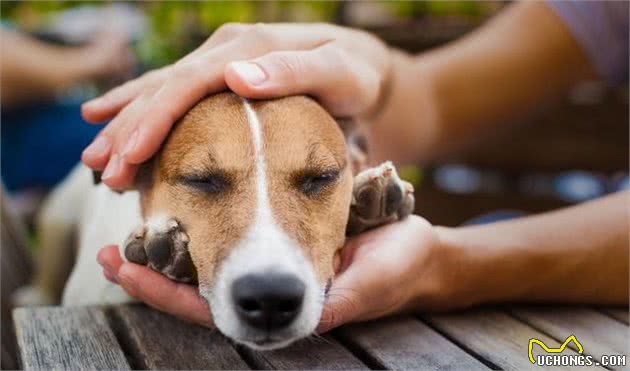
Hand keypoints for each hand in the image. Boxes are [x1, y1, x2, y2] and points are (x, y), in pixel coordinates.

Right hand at [81, 23, 390, 188]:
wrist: (362, 69)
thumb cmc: (354, 75)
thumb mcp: (338, 72)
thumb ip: (294, 71)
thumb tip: (237, 75)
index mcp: (246, 48)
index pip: (187, 84)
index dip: (154, 119)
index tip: (129, 155)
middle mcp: (225, 52)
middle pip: (164, 89)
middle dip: (128, 130)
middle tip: (100, 170)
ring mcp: (221, 64)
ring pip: (160, 93)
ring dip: (126, 125)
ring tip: (96, 160)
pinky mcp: (222, 81)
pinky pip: (175, 98)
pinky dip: (143, 115)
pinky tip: (116, 128)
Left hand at [98, 215, 453, 331]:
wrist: (415, 253)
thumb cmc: (398, 266)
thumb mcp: (367, 283)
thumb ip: (330, 298)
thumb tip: (284, 308)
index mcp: (287, 305)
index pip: (216, 309)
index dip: (172, 295)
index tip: (128, 269)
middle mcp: (272, 289)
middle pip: (200, 290)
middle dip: (154, 275)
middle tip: (109, 254)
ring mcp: (274, 267)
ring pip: (211, 264)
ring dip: (168, 249)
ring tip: (128, 231)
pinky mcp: (281, 241)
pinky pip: (234, 235)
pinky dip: (202, 223)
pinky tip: (175, 199)